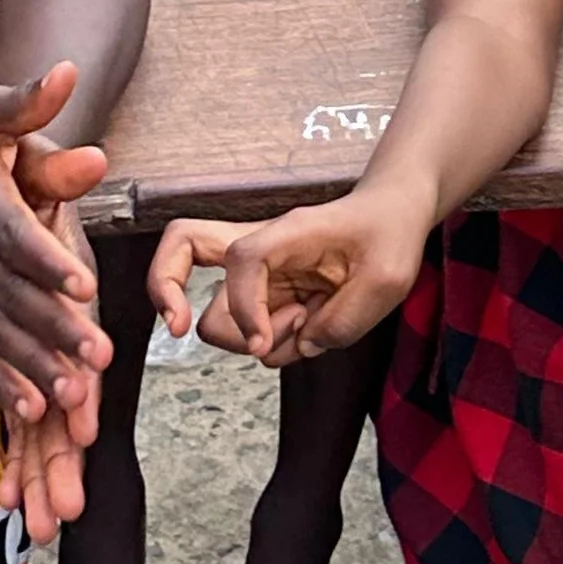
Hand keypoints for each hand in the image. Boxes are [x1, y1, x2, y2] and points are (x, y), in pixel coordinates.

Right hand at [0, 59, 109, 442]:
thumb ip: (27, 101)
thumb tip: (69, 69)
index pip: (18, 239)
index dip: (49, 264)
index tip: (83, 287)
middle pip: (15, 298)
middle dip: (57, 331)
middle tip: (98, 359)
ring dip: (35, 366)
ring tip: (72, 397)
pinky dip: (0, 379)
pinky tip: (29, 410)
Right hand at [149, 193, 428, 368]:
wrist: (394, 218)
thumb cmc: (388, 234)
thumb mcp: (385, 280)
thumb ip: (340, 322)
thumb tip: (302, 345)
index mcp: (285, 234)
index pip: (240, 260)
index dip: (242, 307)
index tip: (263, 342)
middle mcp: (258, 249)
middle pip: (180, 251)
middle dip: (168, 293)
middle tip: (181, 329)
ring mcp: (258, 274)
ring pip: (216, 315)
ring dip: (254, 336)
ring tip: (308, 320)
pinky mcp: (266, 295)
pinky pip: (250, 332)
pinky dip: (274, 342)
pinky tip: (309, 324)